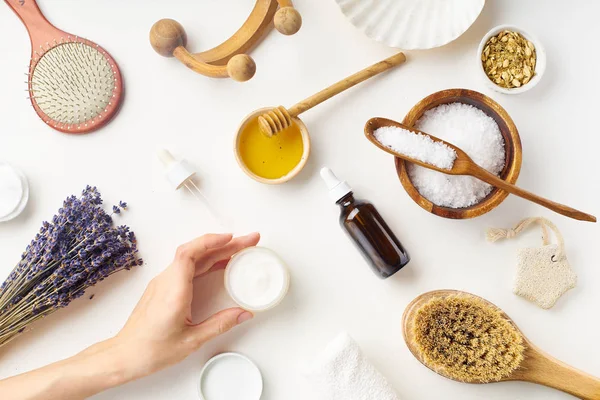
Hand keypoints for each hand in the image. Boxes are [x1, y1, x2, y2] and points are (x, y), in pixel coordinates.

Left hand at [111, 232, 259, 378]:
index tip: (232, 238)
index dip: (212, 241)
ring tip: (240, 251)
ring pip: (193, 258)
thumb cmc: (150, 350)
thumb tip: (243, 313)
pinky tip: (220, 265)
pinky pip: (188, 266)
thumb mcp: (191, 340)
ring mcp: (164, 282)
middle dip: (225, 244)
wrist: (124, 355)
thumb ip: (220, 324)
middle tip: (249, 241)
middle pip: (197, 252)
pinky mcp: (164, 287)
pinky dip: (207, 261)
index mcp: (173, 290)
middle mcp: (167, 281)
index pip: (190, 253)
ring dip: (217, 251)